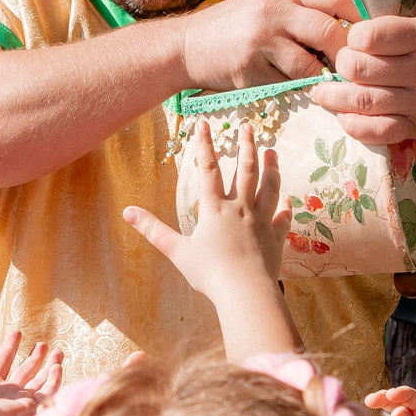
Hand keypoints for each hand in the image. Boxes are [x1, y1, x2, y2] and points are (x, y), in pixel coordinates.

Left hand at [0, 330, 63, 415]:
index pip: (3, 361)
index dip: (10, 347)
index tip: (17, 332)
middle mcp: (7, 393)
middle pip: (25, 371)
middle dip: (34, 357)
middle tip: (43, 343)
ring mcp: (19, 401)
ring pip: (39, 382)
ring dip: (49, 367)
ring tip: (58, 352)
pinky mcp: (29, 409)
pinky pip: (46, 394)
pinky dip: (54, 381)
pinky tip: (57, 367)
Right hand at [122, 119, 284, 307]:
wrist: (244, 291)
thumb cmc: (209, 273)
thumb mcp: (176, 251)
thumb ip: (153, 229)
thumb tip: (127, 211)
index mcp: (215, 210)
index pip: (208, 169)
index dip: (204, 145)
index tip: (204, 124)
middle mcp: (241, 209)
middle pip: (245, 170)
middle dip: (246, 145)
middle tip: (249, 126)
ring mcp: (262, 221)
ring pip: (270, 187)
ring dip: (271, 167)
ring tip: (272, 151)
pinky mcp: (276, 237)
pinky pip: (283, 218)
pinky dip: (286, 206)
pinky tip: (288, 199)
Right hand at [177, 0, 350, 92]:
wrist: (186, 45)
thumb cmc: (237, 26)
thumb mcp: (271, 4)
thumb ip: (307, 9)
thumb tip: (355, 26)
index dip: (362, 15)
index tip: (372, 36)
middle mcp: (274, 10)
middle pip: (330, 30)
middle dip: (347, 55)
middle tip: (354, 69)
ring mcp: (260, 40)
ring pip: (311, 63)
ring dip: (322, 77)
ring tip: (325, 82)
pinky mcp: (249, 69)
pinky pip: (287, 84)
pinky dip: (298, 89)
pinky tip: (298, 88)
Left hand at [291, 0, 415, 147]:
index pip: (372, 37)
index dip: (353, 35)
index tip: (354, 35)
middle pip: (360, 69)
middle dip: (341, 63)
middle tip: (341, 59)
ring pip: (362, 102)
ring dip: (334, 96)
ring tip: (324, 88)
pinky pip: (376, 132)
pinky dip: (352, 124)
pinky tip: (344, 112)